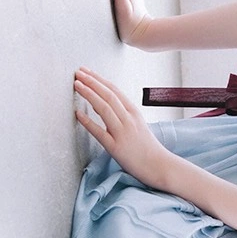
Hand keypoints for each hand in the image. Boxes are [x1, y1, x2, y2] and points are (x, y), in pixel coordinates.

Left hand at [74, 68, 170, 187]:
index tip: (86, 71)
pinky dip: (88, 122)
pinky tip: (78, 114)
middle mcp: (129, 120)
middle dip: (92, 82)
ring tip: (77, 85)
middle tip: (78, 72)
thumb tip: (98, 104)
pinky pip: (100, 132)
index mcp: (134, 113)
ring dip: (89, 94)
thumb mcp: (137, 125)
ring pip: (104, 108)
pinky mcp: (116, 148)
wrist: (159, 166)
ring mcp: (123, 133)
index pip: (115, 90)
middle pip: (108, 95)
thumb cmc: (147, 147)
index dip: (99, 79)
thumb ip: (120, 114)